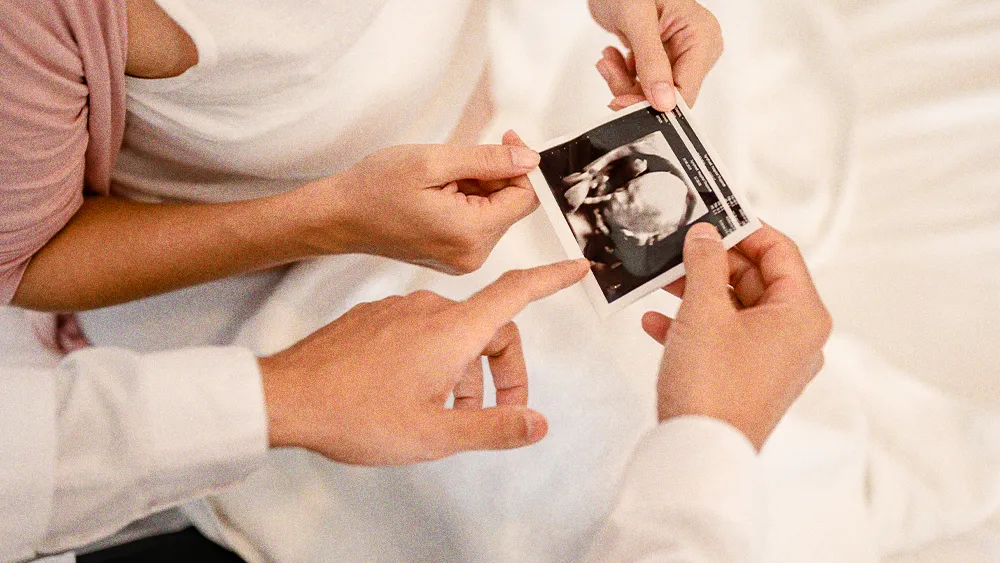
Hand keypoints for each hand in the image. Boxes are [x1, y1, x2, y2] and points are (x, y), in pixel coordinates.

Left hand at [258, 259, 589, 465]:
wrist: (286, 397)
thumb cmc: (358, 415)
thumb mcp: (435, 434)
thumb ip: (493, 427)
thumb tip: (538, 423)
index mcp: (453, 330)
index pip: (517, 292)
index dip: (551, 279)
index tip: (576, 267)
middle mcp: (429, 309)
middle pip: (490, 326)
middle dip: (503, 369)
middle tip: (496, 414)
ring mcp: (398, 310)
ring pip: (453, 332)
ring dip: (465, 369)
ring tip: (445, 413)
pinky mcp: (374, 317)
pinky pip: (420, 329)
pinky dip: (434, 358)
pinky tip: (411, 392)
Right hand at [290, 131, 539, 274]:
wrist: (339, 217)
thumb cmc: (375, 188)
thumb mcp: (433, 162)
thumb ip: (488, 160)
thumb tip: (529, 159)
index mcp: (470, 234)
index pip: (525, 198)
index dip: (521, 164)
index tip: (506, 138)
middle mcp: (472, 256)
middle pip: (511, 206)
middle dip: (495, 176)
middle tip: (458, 159)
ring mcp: (463, 260)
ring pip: (495, 213)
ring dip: (479, 188)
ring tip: (441, 179)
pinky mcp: (454, 257)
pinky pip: (478, 223)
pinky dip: (468, 202)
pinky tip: (439, 193)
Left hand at [589, 0, 723, 110]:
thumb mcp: (638, 19)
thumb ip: (651, 60)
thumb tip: (664, 100)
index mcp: (702, 37)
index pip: (685, 90)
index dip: (654, 104)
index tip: (623, 102)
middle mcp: (695, 48)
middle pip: (667, 96)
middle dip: (633, 91)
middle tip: (610, 72)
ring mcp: (677, 55)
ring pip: (651, 94)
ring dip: (623, 82)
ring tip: (609, 61)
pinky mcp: (660, 59)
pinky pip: (642, 84)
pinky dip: (622, 75)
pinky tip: (613, 56)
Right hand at [641, 223, 831, 450]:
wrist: (700, 455)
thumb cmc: (713, 387)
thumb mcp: (704, 311)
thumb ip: (704, 263)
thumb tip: (705, 234)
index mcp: (802, 315)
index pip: (780, 251)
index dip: (745, 228)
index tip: (712, 215)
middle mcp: (795, 337)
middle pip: (757, 279)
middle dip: (713, 262)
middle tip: (679, 246)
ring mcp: (772, 360)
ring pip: (736, 308)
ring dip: (697, 292)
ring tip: (661, 280)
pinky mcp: (747, 379)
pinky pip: (724, 338)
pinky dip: (694, 326)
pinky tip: (656, 322)